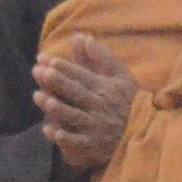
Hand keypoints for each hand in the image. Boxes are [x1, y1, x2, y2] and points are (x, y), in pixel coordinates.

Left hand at [33, 32, 137, 170]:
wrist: (144, 132)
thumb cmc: (128, 100)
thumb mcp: (121, 76)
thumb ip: (102, 57)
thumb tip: (84, 37)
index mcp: (105, 88)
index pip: (82, 76)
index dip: (64, 67)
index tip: (47, 60)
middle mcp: (99, 106)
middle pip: (75, 92)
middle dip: (56, 82)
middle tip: (37, 71)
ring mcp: (96, 126)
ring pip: (74, 115)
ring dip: (57, 107)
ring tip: (39, 97)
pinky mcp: (93, 145)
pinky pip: (77, 141)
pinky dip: (64, 137)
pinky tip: (49, 130)